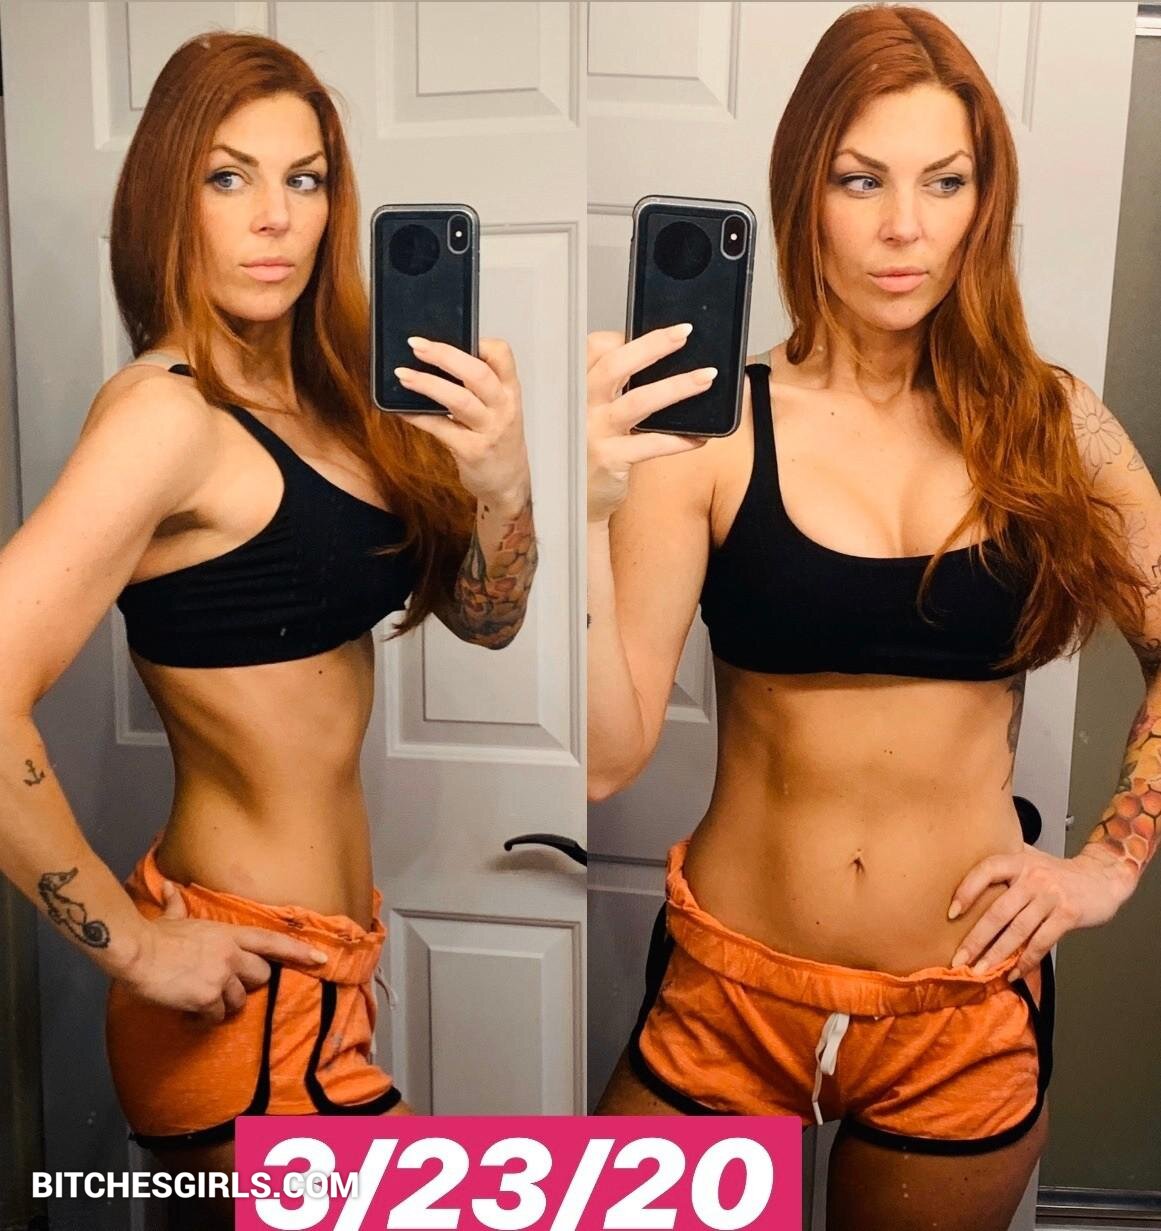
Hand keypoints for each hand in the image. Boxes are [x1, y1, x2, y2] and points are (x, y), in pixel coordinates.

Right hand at [119, 880, 328, 1022]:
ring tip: (202, 1002)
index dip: (298, 950)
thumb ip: (177, 904)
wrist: (137, 951)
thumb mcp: (173, 916)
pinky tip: (189, 1013)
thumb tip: (167, 886)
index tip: (321, 959)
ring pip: (239, 1001)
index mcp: (229, 934)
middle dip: (248, 985)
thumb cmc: (154, 934)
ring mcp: (221, 977)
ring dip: (223, 1005)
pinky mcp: (207, 998)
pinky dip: (203, 1019)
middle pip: (262, 976)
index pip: (272, 941)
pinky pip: (215, 1017)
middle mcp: (232, 954)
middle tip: (225, 986)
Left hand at [395, 337, 529, 511]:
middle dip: (444, 355)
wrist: (508, 483)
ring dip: (427, 384)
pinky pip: (441, 429)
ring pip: (459, 400)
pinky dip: (419, 417)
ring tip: (403, 374)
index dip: (480, 341)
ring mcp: (489, 431)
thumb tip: (434, 361)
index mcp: (509, 391)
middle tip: (416, 346)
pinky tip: (402, 410)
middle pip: (477, 373)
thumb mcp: (498, 409)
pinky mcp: (472, 451)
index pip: (502, 355)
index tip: (454, 334)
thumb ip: (477, 387)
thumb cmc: (499, 441)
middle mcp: (503, 408)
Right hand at [588, 325, 716, 523]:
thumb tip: (657, 363)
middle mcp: (580, 406)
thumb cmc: (590, 452)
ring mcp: (593, 432)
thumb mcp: (592, 414)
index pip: (594, 349)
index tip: (655, 334)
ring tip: (706, 378)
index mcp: (577, 389)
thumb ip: (613, 390)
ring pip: (638, 401)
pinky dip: (679, 440)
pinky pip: (650, 444)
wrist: (576, 499)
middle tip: (685, 334)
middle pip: (615, 366)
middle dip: (653, 345)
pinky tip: (700, 437)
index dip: (623, 337)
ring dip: (677, 387)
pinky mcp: (609, 459)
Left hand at [948, 843, 1135, 979]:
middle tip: (959, 959)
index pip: (986, 871)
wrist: (1102, 877)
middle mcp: (1033, 877)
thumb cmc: (1058, 872)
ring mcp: (1051, 897)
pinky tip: (1013, 973)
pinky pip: (1041, 943)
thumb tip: (963, 865)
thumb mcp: (1030, 857)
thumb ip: (1004, 862)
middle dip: (976, 939)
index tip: (951, 913)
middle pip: (998, 911)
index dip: (966, 890)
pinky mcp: (1068, 915)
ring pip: (1018, 931)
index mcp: (1019, 861)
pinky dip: (1025, 961)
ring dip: (997, 954)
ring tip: (980, 971)